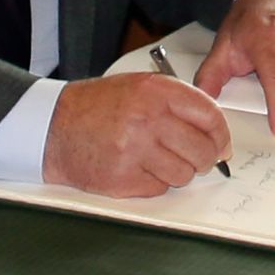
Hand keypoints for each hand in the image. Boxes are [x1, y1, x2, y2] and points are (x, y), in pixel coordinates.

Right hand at [43, 72, 230, 195]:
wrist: (52, 127)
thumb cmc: (95, 107)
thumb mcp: (138, 87)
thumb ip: (176, 103)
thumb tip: (214, 130)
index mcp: (156, 91)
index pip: (210, 116)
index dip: (221, 134)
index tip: (221, 144)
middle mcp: (148, 118)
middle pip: (202, 149)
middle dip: (204, 159)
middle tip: (196, 159)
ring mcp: (135, 150)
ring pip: (184, 173)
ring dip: (177, 172)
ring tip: (157, 160)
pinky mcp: (124, 178)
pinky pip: (160, 187)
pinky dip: (155, 182)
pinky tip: (138, 168)